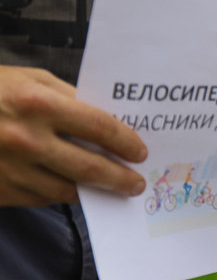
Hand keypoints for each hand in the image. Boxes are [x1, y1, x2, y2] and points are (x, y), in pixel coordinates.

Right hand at [0, 66, 148, 206]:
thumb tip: (106, 119)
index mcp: (40, 104)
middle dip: (120, 178)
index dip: (127, 142)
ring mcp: (10, 169)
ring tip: (111, 190)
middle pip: (89, 168)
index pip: (101, 127)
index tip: (141, 151)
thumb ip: (69, 98)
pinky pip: (40, 198)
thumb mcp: (30, 80)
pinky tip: (73, 190)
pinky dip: (60, 194)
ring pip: (66, 190)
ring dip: (93, 192)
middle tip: (136, 183)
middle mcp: (27, 140)